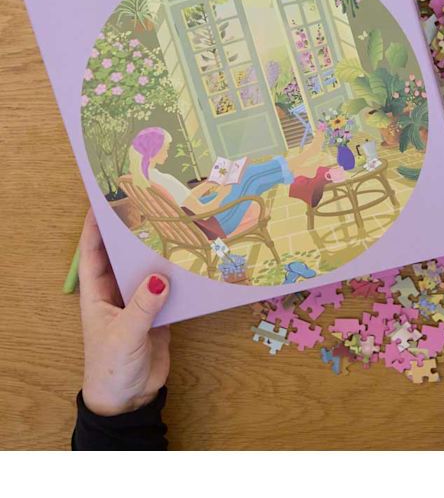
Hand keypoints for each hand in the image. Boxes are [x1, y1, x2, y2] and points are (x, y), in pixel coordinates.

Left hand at [79, 209, 170, 415]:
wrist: (128, 401)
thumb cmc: (111, 368)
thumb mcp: (125, 335)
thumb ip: (143, 306)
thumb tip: (161, 277)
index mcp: (97, 294)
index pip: (93, 253)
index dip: (96, 227)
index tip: (107, 201)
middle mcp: (116, 293)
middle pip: (123, 255)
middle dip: (133, 232)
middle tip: (151, 205)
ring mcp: (138, 301)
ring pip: (147, 268)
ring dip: (159, 252)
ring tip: (176, 225)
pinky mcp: (159, 313)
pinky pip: (168, 288)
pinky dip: (178, 275)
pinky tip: (192, 261)